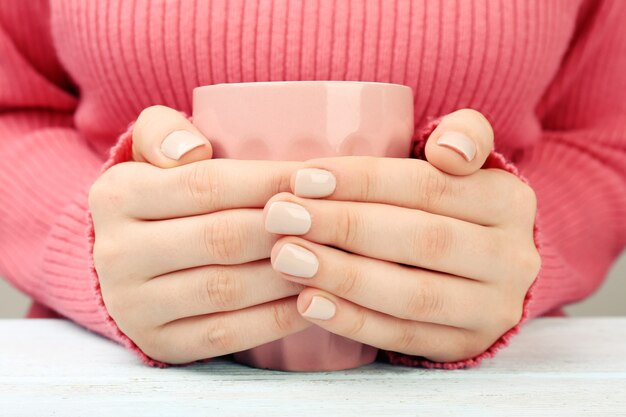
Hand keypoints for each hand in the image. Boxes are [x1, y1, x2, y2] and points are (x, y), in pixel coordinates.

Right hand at [89, 106, 309, 362]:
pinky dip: (277, 318)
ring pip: (227, 289)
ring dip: (289, 274)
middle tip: (334, 220)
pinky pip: (227, 335)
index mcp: (116, 196)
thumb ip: (164, 132)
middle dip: (286, 228)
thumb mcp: (151, 152)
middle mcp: (116, 254)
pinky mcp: (161, 344)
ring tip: (333, 257)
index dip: (270, 182)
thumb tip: (192, 150)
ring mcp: (134, 307)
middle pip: (221, 237)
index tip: (318, 180)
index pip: (207, 184)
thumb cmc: (162, 196)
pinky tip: (314, 299)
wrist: (129, 261)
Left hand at [263, 109, 539, 362]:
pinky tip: (309, 303)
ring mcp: (493, 309)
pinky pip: (405, 337)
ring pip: (413, 295)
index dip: (363, 181)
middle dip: (344, 227)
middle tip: (280, 217)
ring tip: (285, 258)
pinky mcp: (465, 345)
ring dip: (343, 276)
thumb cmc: (451, 204)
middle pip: (421, 240)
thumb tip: (449, 149)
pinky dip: (353, 321)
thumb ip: (463, 135)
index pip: (429, 186)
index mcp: (509, 201)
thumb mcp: (465, 162)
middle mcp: (511, 258)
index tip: (301, 179)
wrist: (484, 267)